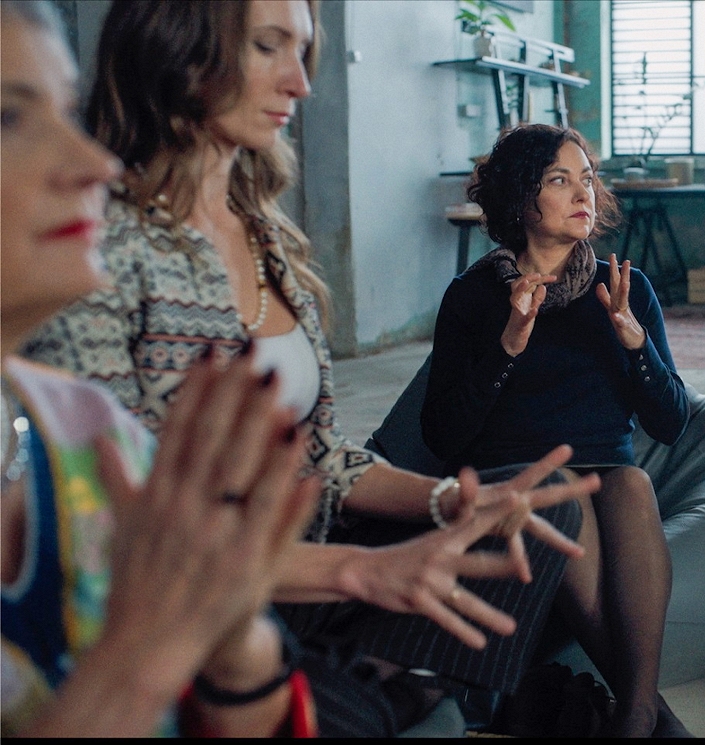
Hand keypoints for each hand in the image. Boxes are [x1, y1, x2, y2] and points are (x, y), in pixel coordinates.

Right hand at [94, 350, 318, 701]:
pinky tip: (298, 438)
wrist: (148, 644)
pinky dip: (283, 471)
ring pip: (241, 464)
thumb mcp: (122, 527)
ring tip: (277, 380)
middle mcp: (183, 506)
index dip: (197, 389)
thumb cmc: (140, 583)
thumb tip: (102, 440)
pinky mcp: (243, 557)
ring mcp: (214, 531)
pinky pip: (269, 506)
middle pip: (212, 437)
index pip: (179, 429)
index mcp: (156, 495)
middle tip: (251, 351)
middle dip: (232, 391)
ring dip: (260, 419)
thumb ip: (118, 481)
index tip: (212, 353)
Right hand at [344, 445, 596, 648]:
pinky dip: (463, 632)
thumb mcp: (435, 536)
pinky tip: (480, 643)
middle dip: (501, 565)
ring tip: (511, 627)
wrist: (366, 570)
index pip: (476, 523)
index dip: (496, 512)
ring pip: (466, 601)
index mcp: (446, 539)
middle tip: (524, 567)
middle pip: (477, 563)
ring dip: (488, 616)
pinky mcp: (419, 602)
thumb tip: (477, 491)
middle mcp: (441, 558)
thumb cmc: (409, 553)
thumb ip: (462, 521)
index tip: (518, 500)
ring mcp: (430, 582)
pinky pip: (447, 619)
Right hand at [501, 272, 555, 355]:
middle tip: (538, 274)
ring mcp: (517, 313)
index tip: (553, 277)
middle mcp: (517, 303)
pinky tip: (535, 310)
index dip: (539, 278)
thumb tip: (543, 286)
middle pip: (517, 285)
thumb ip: (537, 298)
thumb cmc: (522, 322)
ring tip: (528, 282)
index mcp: (521, 298)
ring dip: (521, 289)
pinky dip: (529, 314)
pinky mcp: (520, 324)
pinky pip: (523, 318)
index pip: (528, 284)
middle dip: (527, 278)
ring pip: (515, 298)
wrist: (514, 340)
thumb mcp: (532, 308)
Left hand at [595, 254, 645, 349]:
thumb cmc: (622, 322)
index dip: (614, 269)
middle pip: (622, 287)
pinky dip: (619, 319)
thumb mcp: (612, 309)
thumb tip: (599, 284)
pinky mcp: (624, 327)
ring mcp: (623, 315)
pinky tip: (615, 315)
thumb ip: (605, 297)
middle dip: (623, 275)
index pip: (616, 282)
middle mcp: (621, 305)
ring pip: (623, 302)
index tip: (613, 255)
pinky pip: (621, 322)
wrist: (634, 339)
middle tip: (626, 260)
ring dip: (624, 292)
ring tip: (625, 282)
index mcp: (618, 300)